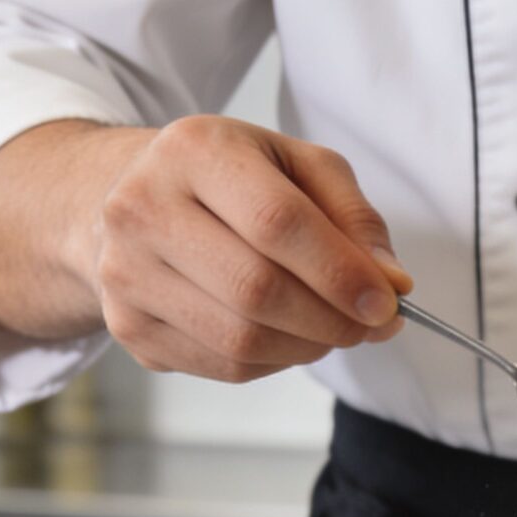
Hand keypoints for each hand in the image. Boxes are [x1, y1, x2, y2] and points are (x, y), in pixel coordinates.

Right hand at [87, 116, 411, 381]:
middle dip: (331, 320)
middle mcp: (143, 209)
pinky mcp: (128, 327)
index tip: (387, 302)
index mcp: (192, 151)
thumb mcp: (296, 165)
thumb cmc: (229, 179)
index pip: (277, 223)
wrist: (128, 197)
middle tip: (370, 326)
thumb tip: (390, 283)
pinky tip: (287, 337)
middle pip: (257, 289)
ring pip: (240, 340)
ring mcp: (126, 274)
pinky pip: (222, 366)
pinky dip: (274, 362)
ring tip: (332, 329)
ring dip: (306, 347)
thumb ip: (352, 216)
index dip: (340, 272)